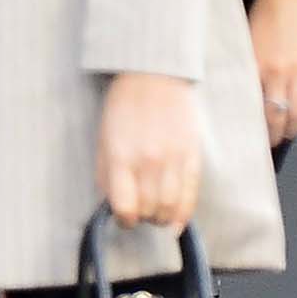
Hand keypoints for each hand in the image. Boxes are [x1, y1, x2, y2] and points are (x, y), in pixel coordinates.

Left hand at [97, 70, 200, 231]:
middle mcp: (149, 162)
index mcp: (120, 157)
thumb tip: (113, 204)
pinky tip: (177, 220)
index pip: (125, 206)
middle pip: (150, 210)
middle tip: (140, 213)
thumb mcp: (103, 140)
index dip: (123, 219)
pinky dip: (184, 214)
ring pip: (172, 208)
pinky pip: (191, 195)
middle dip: (143, 219)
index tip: (123, 218)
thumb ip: (106, 174)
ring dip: (163, 219)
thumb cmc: (123, 108)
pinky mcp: (193, 157)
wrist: (154, 77)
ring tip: (156, 214)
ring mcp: (174, 160)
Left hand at [249, 0, 296, 148]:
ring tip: (291, 132)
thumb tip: (247, 93)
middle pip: (277, 115)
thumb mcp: (247, 42)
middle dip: (275, 133)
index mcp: (254, 66)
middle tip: (273, 141)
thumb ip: (249, 68)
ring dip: (296, 127)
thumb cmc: (265, 14)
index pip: (254, 106)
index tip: (253, 136)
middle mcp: (276, 72)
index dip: (255, 126)